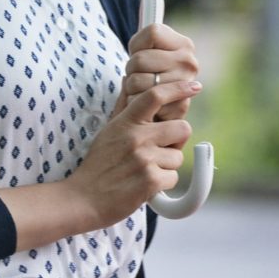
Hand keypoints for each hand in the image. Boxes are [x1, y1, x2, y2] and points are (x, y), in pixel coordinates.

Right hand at [68, 78, 197, 227]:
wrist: (83, 198)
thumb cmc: (98, 164)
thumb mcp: (108, 130)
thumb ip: (123, 107)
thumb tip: (128, 79)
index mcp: (126, 122)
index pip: (156, 95)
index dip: (179, 88)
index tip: (195, 86)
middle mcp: (137, 137)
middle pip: (182, 128)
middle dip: (177, 141)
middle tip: (161, 150)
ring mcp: (144, 159)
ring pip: (178, 157)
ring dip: (167, 167)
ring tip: (144, 171)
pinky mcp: (150, 181)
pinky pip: (174, 178)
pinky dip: (163, 184)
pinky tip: (145, 185)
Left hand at [118, 22, 202, 122]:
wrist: (154, 110)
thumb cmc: (147, 75)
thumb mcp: (145, 49)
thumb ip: (146, 32)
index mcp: (184, 44)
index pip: (153, 32)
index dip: (137, 44)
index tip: (139, 52)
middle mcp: (190, 62)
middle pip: (140, 58)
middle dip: (131, 69)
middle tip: (139, 75)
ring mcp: (185, 86)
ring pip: (136, 80)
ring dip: (131, 87)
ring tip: (141, 89)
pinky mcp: (176, 107)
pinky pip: (139, 100)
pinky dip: (135, 102)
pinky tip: (144, 103)